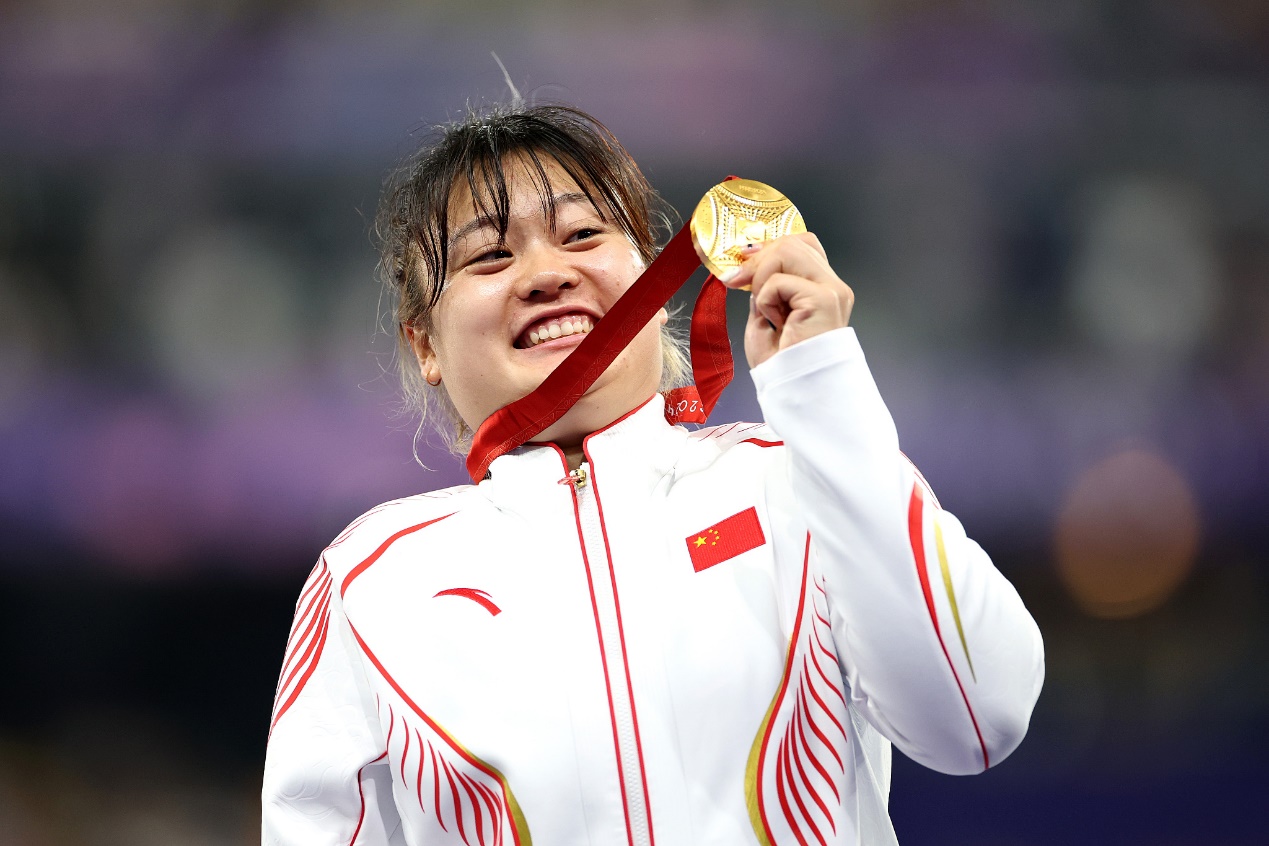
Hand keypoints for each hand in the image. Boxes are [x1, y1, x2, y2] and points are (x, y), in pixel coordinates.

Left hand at [716, 233, 854, 368]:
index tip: (743, 262)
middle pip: (793, 242)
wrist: (793, 391)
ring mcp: (831, 291)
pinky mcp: (823, 299)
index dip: (770, 247)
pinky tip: (776, 323)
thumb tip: (750, 273)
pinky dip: (766, 301)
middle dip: (758, 260)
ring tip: (766, 310)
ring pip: (787, 252)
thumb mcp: (764, 318)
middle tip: (738, 282)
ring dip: (763, 279)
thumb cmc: (782, 366)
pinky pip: (779, 282)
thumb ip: (763, 292)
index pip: (801, 244)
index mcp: (821, 289)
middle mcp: (832, 286)